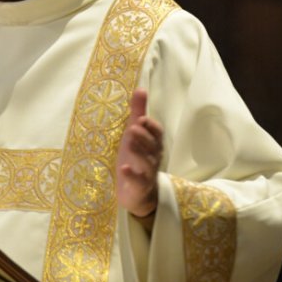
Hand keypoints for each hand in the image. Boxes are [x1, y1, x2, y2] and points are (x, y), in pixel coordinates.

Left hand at [116, 88, 162, 225]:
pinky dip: (131, 175)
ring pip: (147, 162)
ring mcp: (148, 173)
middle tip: (133, 127)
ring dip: (139, 152)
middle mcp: (154, 157)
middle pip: (153, 146)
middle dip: (144, 136)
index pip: (158, 133)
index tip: (142, 118)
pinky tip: (123, 168)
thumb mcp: (135, 134)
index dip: (152, 126)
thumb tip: (141, 88)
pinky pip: (139, 181)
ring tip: (128, 142)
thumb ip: (138, 112)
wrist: (138, 193)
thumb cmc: (137, 158)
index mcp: (154, 144)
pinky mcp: (140, 187)